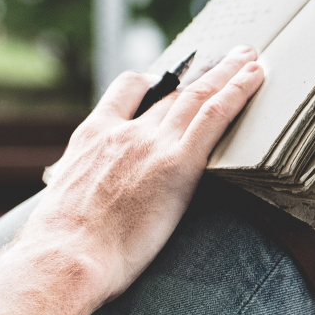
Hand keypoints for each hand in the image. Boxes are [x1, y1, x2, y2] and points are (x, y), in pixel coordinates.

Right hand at [19, 46, 263, 303]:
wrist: (64, 257)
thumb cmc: (59, 249)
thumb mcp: (61, 202)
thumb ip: (83, 189)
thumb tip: (87, 208)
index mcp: (92, 136)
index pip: (126, 90)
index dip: (153, 80)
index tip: (171, 76)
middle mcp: (123, 131)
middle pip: (170, 92)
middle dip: (201, 73)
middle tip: (225, 57)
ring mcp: (151, 144)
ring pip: (197, 95)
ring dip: (227, 72)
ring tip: (250, 57)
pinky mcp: (177, 165)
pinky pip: (213, 116)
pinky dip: (238, 90)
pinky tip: (255, 76)